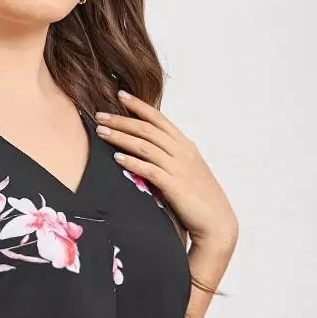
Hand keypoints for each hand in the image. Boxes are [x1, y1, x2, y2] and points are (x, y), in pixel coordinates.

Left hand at [95, 91, 237, 250]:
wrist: (216, 222)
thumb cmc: (199, 198)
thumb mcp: (186, 171)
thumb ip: (170, 158)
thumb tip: (149, 151)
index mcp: (185, 145)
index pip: (159, 119)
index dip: (139, 106)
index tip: (121, 95)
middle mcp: (182, 152)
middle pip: (147, 130)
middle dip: (122, 120)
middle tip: (100, 115)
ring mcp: (178, 168)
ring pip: (145, 146)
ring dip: (121, 137)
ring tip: (101, 132)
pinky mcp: (174, 186)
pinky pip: (150, 170)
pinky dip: (133, 162)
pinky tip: (117, 158)